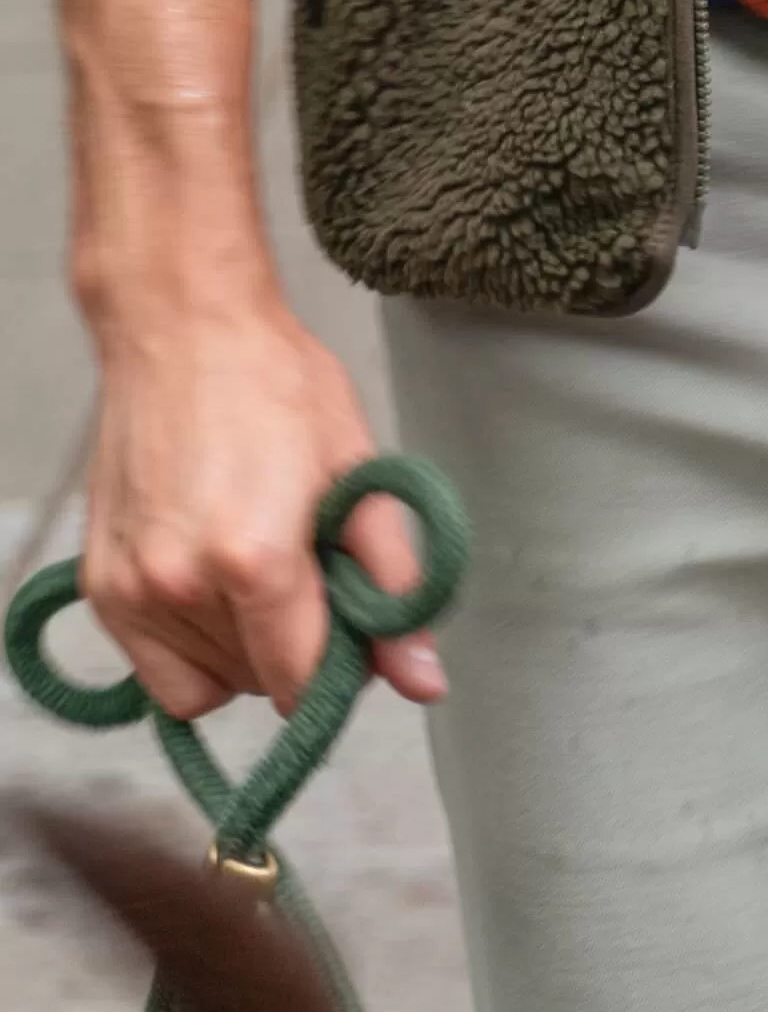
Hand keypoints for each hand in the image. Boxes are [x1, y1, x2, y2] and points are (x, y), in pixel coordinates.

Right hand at [82, 301, 440, 722]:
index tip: (350, 628)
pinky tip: (213, 586)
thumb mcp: (358, 473)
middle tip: (305, 573)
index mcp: (255, 559)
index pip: (303, 681)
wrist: (183, 330)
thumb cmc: (275, 385)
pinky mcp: (98, 586)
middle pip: (258, 681)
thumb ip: (393, 584)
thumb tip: (424, 679)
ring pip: (208, 681)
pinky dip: (191, 648)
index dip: (339, 666)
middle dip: (294, 647)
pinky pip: (155, 670)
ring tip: (254, 565)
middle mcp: (180, 584)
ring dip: (241, 646)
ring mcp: (130, 590)